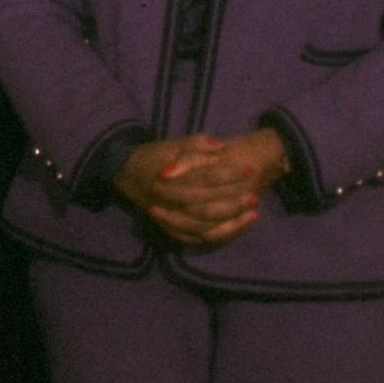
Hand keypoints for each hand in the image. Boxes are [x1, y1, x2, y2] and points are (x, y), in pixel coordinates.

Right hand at [114, 133, 273, 247]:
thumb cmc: (154, 157)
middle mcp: (170, 202)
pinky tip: (237, 227)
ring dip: (231, 223)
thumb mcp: (172, 144)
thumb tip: (221, 145)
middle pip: (207, 207)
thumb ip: (196, 144)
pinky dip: (220, 235)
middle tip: (255, 197)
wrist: (127, 173)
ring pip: (205, 228)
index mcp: (170, 179)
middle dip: (234, 203)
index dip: (229, 174)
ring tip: (253, 214)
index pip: (205, 178)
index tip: (249, 169)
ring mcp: (170, 219)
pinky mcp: (173, 230)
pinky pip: (199, 239)